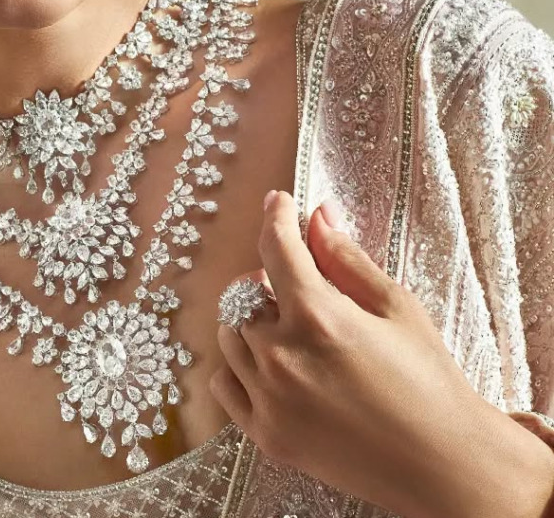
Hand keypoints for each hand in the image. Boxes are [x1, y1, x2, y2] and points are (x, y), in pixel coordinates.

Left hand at [208, 189, 550, 517]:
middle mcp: (282, 356)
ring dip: (251, 323)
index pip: (276, 249)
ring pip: (229, 336)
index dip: (275, 217)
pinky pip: (223, 382)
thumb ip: (346, 261)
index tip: (277, 202)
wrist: (441, 463)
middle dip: (266, 281)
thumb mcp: (397, 309)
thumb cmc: (428, 381)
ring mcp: (268, 398)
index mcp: (318, 317)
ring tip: (289, 332)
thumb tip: (316, 217)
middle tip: (296, 289)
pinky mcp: (263, 433)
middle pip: (243, 294)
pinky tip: (271, 367)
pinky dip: (239, 367)